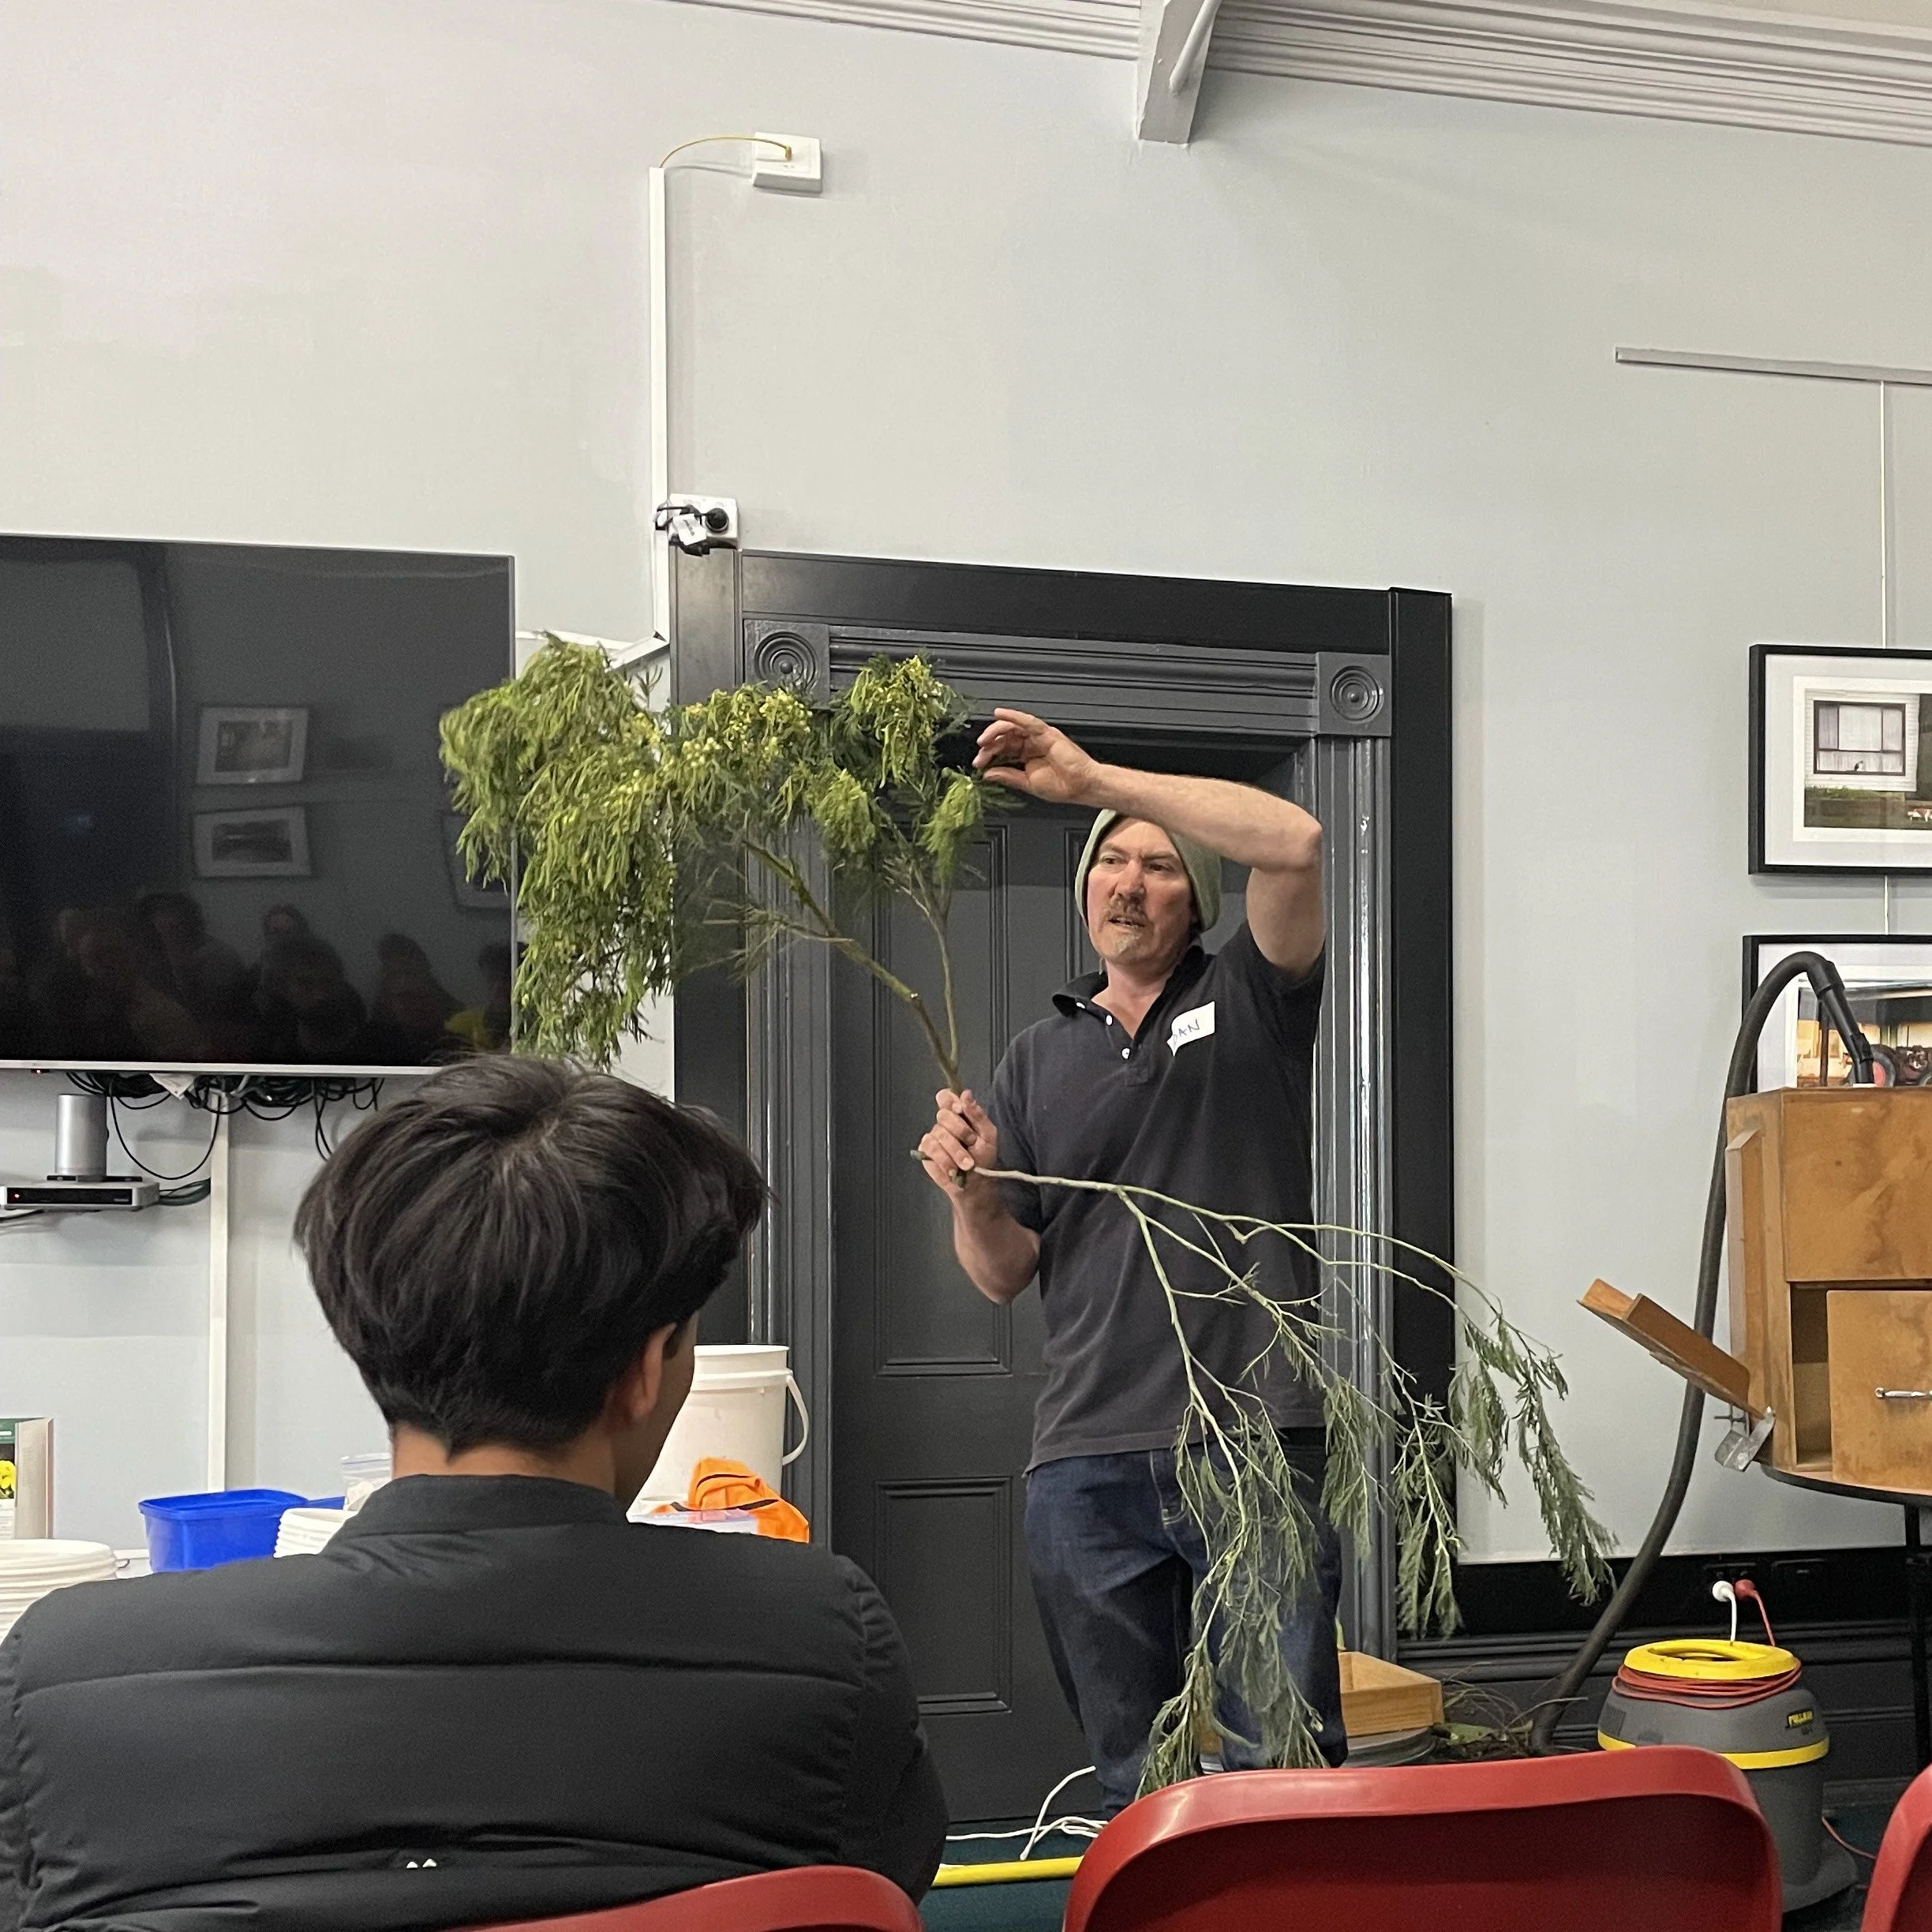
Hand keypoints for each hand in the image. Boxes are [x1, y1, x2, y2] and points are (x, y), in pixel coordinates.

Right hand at [918, 1089, 999, 1202]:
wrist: (975, 1184)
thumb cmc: (983, 1158)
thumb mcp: (988, 1135)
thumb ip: (978, 1115)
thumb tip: (966, 1094)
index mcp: (959, 1114)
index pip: (946, 1097)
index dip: (950, 1101)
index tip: (959, 1110)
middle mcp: (944, 1123)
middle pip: (943, 1115)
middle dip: (960, 1131)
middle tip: (971, 1143)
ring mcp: (933, 1136)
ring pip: (938, 1134)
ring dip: (955, 1151)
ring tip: (967, 1164)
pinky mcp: (926, 1151)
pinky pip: (931, 1149)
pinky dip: (944, 1160)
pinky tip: (953, 1169)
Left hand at [974, 709, 1103, 805]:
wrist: (1082, 786)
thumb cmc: (1063, 786)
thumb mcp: (1027, 783)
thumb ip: (1008, 776)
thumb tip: (988, 774)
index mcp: (1026, 754)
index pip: (1003, 748)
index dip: (988, 754)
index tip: (978, 763)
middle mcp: (1031, 743)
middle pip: (1004, 736)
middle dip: (989, 744)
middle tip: (980, 754)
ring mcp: (1038, 736)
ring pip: (1012, 727)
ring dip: (995, 730)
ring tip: (984, 740)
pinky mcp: (1047, 732)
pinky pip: (1027, 721)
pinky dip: (1013, 715)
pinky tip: (1000, 713)